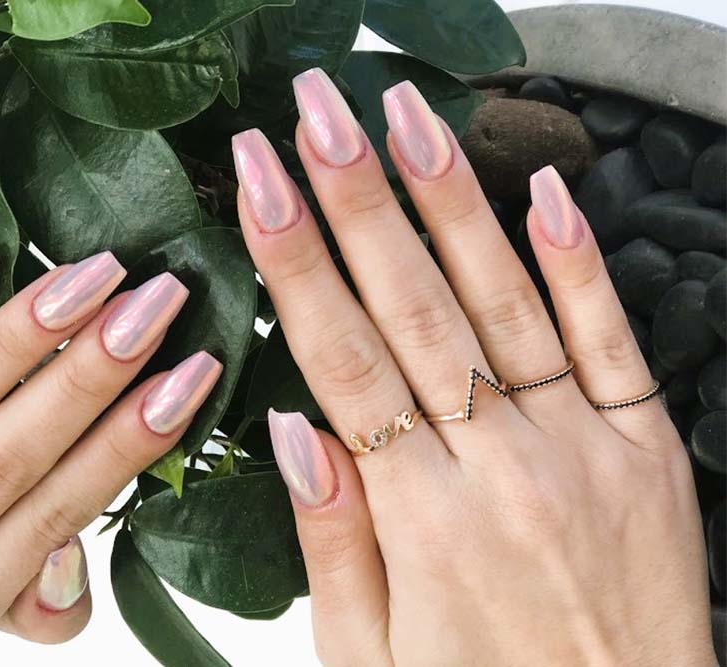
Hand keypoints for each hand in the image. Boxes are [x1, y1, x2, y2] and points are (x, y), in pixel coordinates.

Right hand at [233, 69, 715, 664]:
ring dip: (447, 200)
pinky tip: (542, 189)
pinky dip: (578, 261)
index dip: (292, 258)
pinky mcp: (646, 449)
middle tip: (314, 110)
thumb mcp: (370, 659)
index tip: (258, 179)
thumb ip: (330, 540)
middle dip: (352, 196)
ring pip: (502, 300)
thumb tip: (296, 430)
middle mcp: (502, 467)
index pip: (339, 357)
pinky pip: (610, 339)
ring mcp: (583, 448)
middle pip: (409, 306)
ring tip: (401, 116)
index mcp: (422, 521)